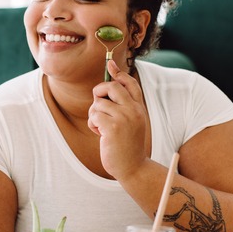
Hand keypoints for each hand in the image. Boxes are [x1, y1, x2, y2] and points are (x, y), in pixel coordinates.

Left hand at [87, 60, 149, 179]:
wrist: (133, 167)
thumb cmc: (127, 145)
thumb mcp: (130, 123)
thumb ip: (123, 106)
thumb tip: (107, 86)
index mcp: (139, 108)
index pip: (129, 83)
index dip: (118, 73)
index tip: (110, 64)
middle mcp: (133, 110)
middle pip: (110, 87)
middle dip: (98, 93)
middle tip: (98, 107)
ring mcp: (124, 118)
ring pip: (98, 103)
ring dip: (94, 115)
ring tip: (101, 128)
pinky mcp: (113, 128)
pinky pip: (94, 115)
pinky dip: (93, 125)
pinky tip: (100, 134)